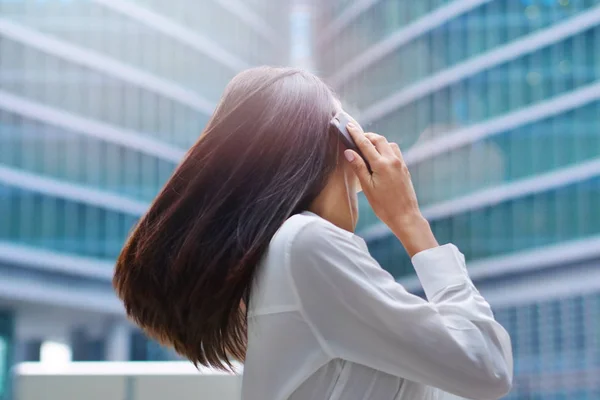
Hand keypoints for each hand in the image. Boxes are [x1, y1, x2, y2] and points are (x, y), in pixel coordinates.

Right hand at [344, 123, 437, 256]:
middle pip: (379, 139)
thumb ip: (359, 167)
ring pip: (389, 144)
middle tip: (357, 136)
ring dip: (378, 141)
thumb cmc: (384, 206)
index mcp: (381, 164)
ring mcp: (400, 164)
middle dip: (367, 135)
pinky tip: (380, 157)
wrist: (405, 216)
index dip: (356, 134)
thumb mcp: (367, 187)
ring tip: (368, 147)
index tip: (349, 125)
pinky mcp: (405, 169)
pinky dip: (386, 149)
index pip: (365, 143)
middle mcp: (393, 160)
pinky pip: (395, 152)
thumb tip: (349, 152)